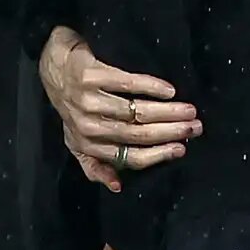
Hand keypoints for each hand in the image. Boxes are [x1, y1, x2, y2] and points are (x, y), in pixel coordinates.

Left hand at [38, 26, 199, 191]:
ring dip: (167, 110)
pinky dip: (151, 86)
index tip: (183, 149)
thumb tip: (117, 186)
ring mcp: (87, 100)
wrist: (52, 64)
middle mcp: (87, 126)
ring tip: (189, 109)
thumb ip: (94, 164)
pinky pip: (126, 82)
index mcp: (87, 144)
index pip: (129, 156)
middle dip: (171, 132)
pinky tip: (168, 90)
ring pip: (135, 110)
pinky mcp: (89, 75)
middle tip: (196, 127)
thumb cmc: (70, 102)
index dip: (158, 154)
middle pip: (137, 134)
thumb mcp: (75, 139)